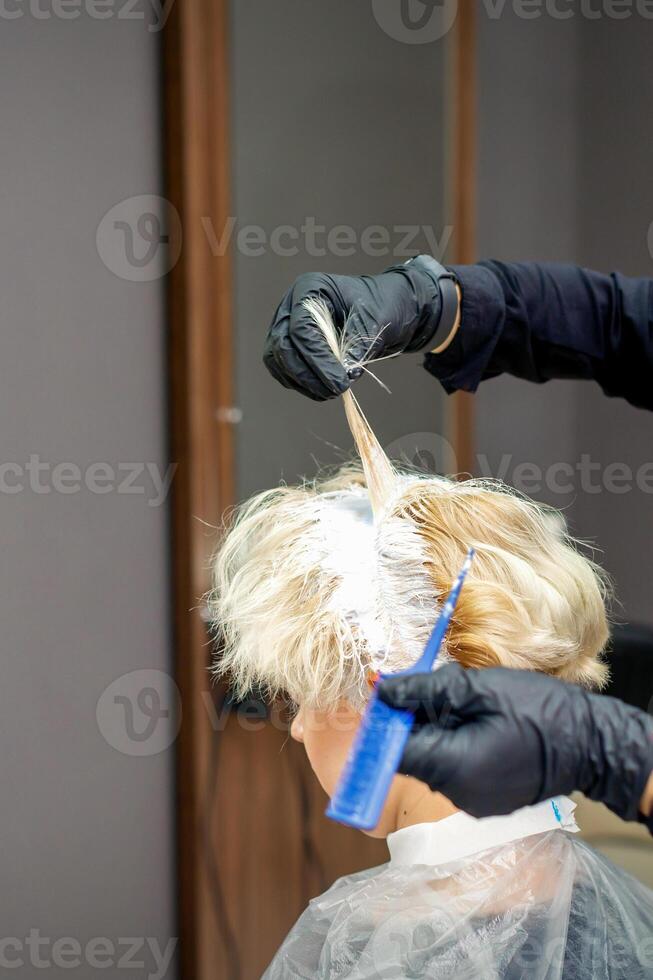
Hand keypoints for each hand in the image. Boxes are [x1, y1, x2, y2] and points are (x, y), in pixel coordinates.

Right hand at [263, 256, 453, 400]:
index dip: (317, 359)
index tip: (339, 381)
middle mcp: (291, 307)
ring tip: (331, 392)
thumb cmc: (381, 304)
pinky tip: (322, 389)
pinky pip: (285, 370)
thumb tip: (343, 373)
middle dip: (307, 374)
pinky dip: (301, 384)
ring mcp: (287, 327)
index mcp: (310, 289)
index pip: (301, 329)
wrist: (384, 308)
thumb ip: (357, 345)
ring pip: (279, 361)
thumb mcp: (375, 320)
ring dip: (302, 382)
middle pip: (283, 346)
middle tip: (335, 389)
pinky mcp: (290, 347)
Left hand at [378, 664, 652, 820]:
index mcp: (454, 768)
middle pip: (413, 756)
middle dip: (413, 721)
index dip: (385, 724)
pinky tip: (476, 720)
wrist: (592, 742)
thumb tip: (384, 691)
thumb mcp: (478, 689)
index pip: (396, 753)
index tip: (385, 695)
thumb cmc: (539, 710)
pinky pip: (454, 769)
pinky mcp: (486, 798)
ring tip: (463, 701)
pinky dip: (454, 744)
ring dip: (436, 730)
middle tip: (432, 688)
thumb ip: (426, 691)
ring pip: (434, 761)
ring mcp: (473, 801)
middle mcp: (458, 794)